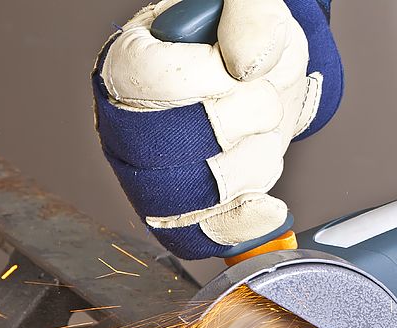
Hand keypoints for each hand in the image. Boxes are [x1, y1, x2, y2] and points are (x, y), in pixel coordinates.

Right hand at [93, 0, 341, 258]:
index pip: (156, 84)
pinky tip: (269, 210)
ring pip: (202, 195)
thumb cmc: (246, 42)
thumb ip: (250, 16)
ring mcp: (153, 174)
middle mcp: (129, 124)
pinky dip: (244, 225)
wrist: (264, 79)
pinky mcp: (185, 210)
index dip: (213, 79)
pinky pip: (204, 235)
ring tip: (262, 134)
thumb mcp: (254, 8)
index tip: (238, 67)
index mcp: (128, 64)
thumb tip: (245, 64)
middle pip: (177, 148)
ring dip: (256, 164)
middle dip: (244, 123)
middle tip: (261, 100)